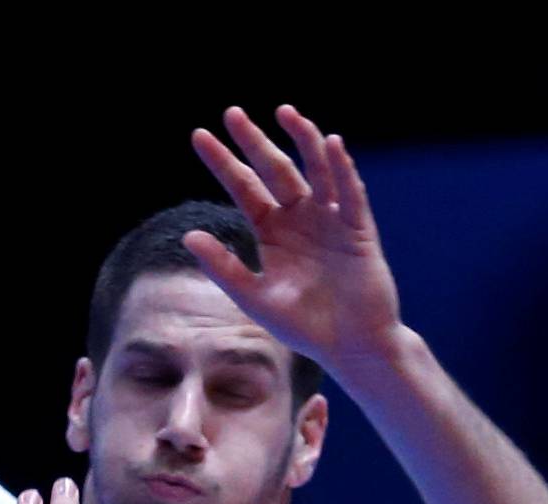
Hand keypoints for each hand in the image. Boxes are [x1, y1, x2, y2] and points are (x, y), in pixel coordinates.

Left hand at [184, 105, 402, 377]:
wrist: (352, 347)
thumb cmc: (305, 327)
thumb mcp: (256, 298)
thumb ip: (224, 268)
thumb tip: (189, 237)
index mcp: (272, 233)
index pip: (243, 188)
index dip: (223, 162)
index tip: (199, 136)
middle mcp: (300, 218)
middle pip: (274, 169)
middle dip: (254, 141)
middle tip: (231, 113)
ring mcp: (330, 219)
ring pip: (315, 169)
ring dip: (302, 140)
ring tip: (284, 113)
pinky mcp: (358, 227)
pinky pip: (349, 192)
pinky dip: (342, 168)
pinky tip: (331, 144)